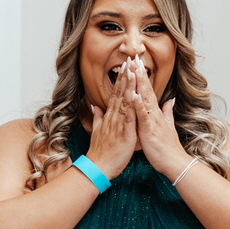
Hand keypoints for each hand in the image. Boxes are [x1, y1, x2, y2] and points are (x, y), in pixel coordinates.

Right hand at [85, 59, 137, 179]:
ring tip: (132, 71)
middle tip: (129, 60)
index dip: (121, 80)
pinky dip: (132, 105)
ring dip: (129, 86)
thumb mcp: (99, 131)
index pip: (116, 94)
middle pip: (120, 93)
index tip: (125, 67)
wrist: (98, 168)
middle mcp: (113, 117)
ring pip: (124, 101)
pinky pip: (129, 117)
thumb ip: (98, 117)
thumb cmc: (101, 152)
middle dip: (125, 76)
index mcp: (110, 117)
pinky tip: (135, 94)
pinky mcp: (124, 133)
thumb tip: (94, 106)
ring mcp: (118, 124)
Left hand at [129, 58, 192, 178]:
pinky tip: (134, 95)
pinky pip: (143, 116)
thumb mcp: (167, 127)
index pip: (148, 91)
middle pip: (146, 90)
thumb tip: (170, 101)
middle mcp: (154, 114)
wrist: (175, 163)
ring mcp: (152, 121)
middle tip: (134, 58)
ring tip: (134, 69)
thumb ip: (168, 113)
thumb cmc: (168, 148)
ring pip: (144, 99)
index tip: (137, 63)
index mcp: (155, 113)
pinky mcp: (149, 130)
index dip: (142, 77)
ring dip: (139, 84)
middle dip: (140, 74)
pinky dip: (138, 105)